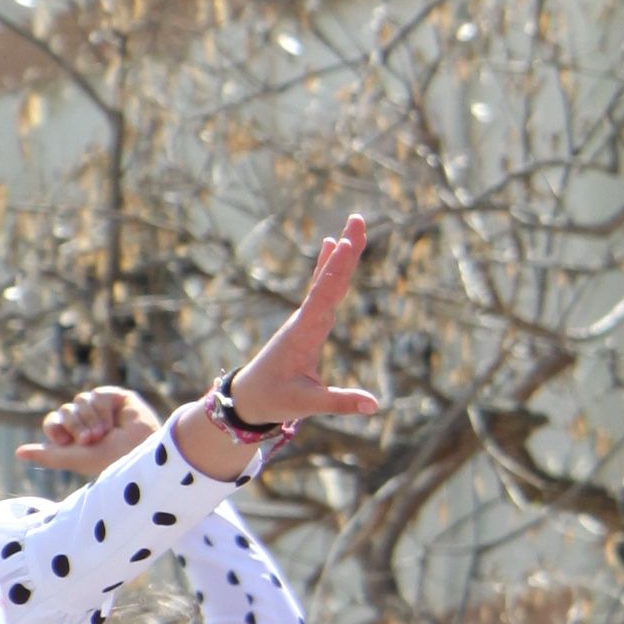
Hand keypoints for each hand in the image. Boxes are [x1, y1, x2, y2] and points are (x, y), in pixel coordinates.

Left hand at [19, 381, 164, 480]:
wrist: (141, 452)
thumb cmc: (109, 462)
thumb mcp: (73, 459)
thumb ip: (46, 455)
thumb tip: (18, 452)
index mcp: (75, 438)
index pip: (53, 421)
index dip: (56, 428)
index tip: (63, 440)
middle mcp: (87, 422)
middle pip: (65, 411)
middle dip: (75, 426)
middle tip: (90, 440)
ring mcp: (101, 410)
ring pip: (79, 401)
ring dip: (90, 420)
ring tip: (104, 434)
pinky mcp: (116, 398)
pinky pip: (96, 395)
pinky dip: (102, 410)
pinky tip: (114, 423)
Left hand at [173, 217, 380, 481]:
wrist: (248, 398)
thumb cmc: (274, 399)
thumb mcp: (307, 404)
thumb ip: (340, 402)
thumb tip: (375, 405)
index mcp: (304, 333)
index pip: (324, 295)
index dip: (337, 268)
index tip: (346, 242)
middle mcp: (304, 319)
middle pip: (327, 278)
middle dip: (345, 250)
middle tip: (358, 219)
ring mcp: (304, 318)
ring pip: (325, 280)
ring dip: (340, 254)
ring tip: (353, 226)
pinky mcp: (307, 321)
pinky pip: (321, 288)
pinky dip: (329, 267)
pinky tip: (331, 245)